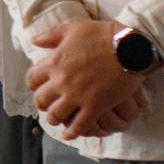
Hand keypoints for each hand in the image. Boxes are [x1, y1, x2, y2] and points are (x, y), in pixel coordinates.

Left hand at [27, 19, 149, 139]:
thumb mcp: (74, 29)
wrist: (131, 48)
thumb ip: (51, 35)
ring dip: (54, 119)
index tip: (38, 85)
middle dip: (42, 103)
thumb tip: (34, 41)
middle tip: (48, 104)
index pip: (32, 79)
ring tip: (58, 119)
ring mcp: (78, 96)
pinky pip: (79, 125)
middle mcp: (62, 81)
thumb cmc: (103, 35)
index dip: (34, 84)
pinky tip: (69, 135)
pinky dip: (72, 133)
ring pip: (56, 116)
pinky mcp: (95, 106)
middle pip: (41, 100)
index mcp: (55, 63)